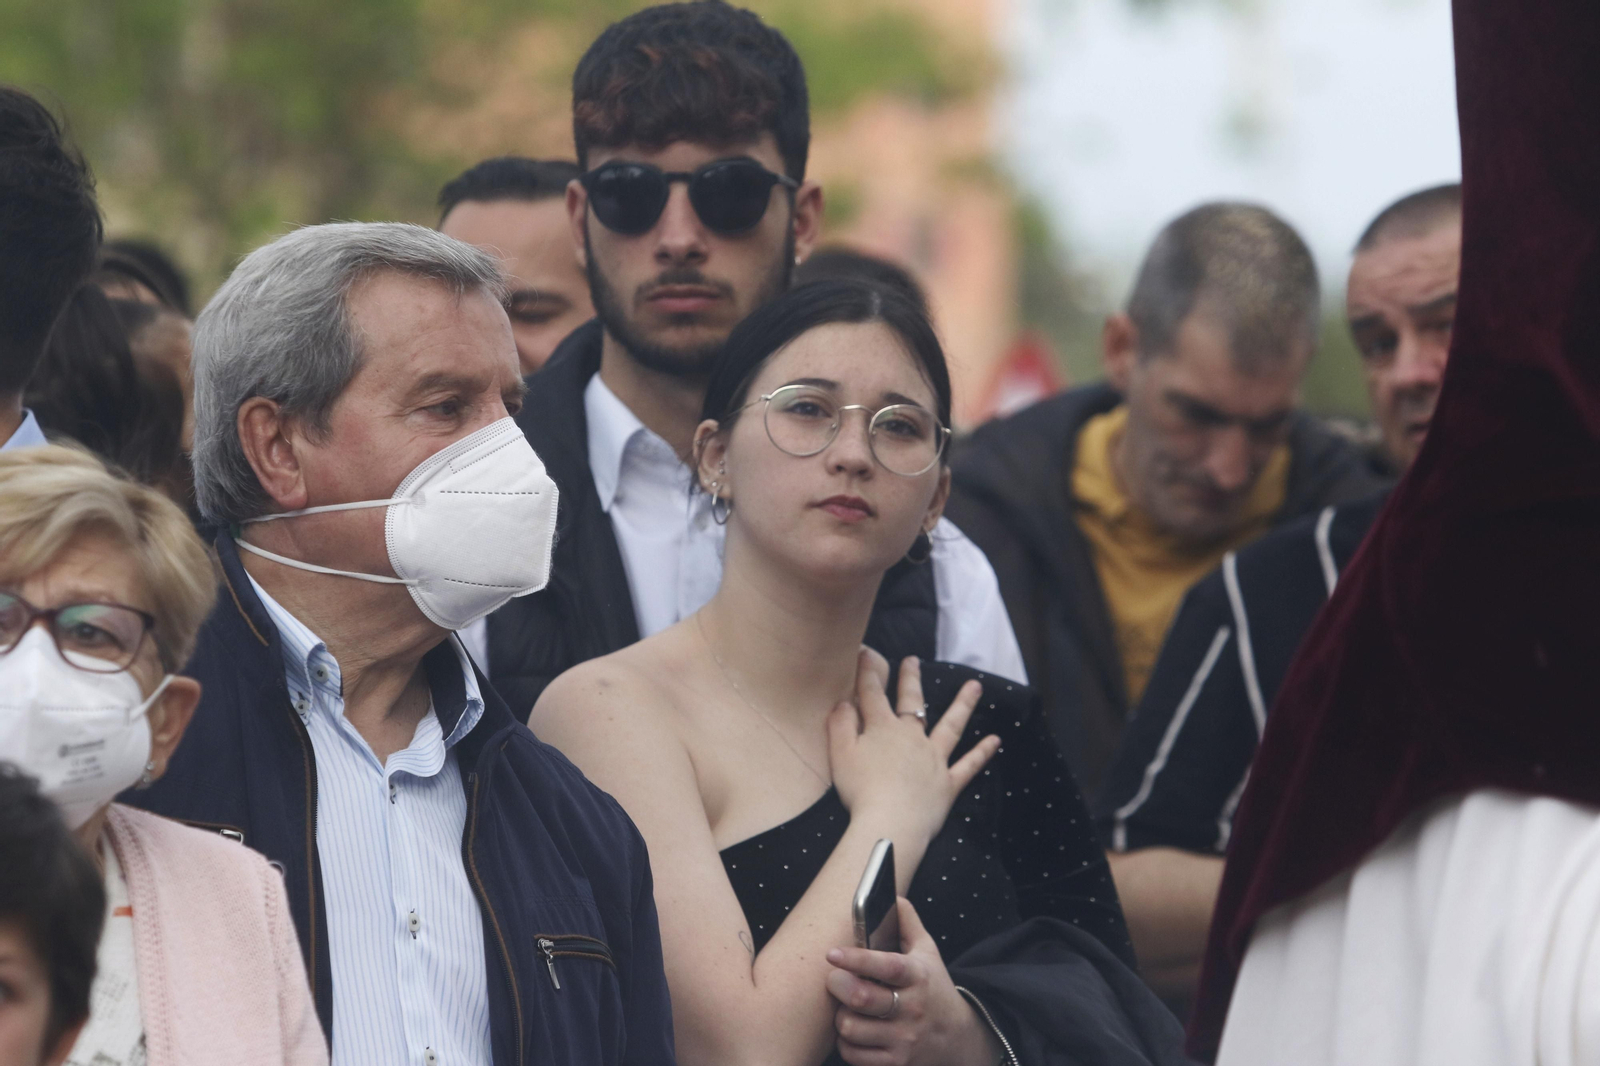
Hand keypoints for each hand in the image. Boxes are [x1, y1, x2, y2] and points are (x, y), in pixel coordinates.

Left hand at [826, 898, 1004, 1065]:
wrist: (958, 1038)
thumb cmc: (934, 988)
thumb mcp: (928, 953)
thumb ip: (908, 923)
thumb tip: (893, 895)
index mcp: (918, 976)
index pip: (887, 966)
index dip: (857, 959)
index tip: (833, 953)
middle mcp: (912, 1009)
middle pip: (861, 998)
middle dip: (837, 985)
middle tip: (833, 978)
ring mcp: (903, 1039)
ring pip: (851, 1027)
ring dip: (840, 1015)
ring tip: (845, 1006)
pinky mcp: (894, 1063)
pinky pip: (853, 1053)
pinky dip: (845, 1041)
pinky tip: (853, 1030)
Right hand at [828, 653, 997, 844]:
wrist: (889, 823)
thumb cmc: (860, 790)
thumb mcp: (840, 754)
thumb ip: (841, 724)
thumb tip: (844, 701)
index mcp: (883, 729)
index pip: (872, 695)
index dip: (868, 674)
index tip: (866, 654)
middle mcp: (912, 738)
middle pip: (913, 702)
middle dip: (911, 679)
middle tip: (913, 660)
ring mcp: (934, 759)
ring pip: (951, 726)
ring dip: (963, 705)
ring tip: (975, 686)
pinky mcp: (947, 784)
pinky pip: (968, 766)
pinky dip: (982, 753)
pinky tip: (995, 740)